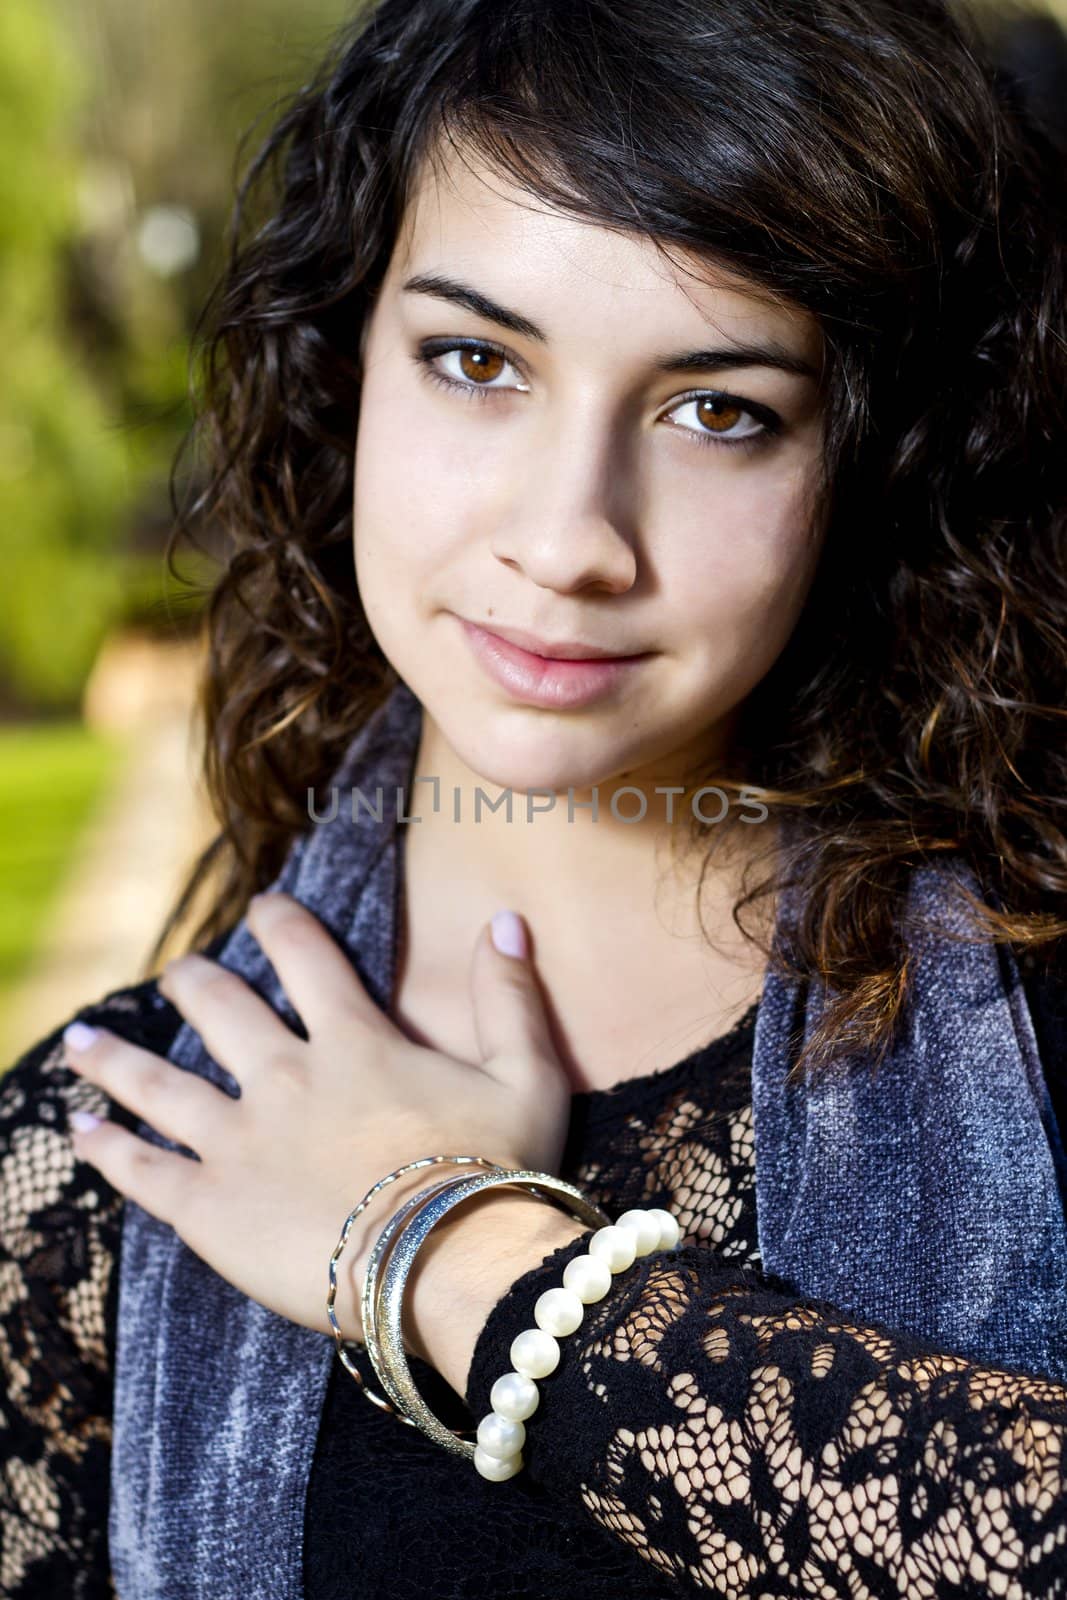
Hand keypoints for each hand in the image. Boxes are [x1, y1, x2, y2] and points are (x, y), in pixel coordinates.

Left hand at [62, 892, 572, 1342]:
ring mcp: (238, 1141)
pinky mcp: (209, 1206)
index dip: (281, 923)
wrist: (447, 1265)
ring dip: (116, 1059)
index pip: (306, 957)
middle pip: (219, 1009)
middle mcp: (285, 1078)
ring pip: (159, 1085)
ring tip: (81, 1041)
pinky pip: (142, 1169)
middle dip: (194, 982)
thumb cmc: (496, 1174)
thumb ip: (510, 995)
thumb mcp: (526, 1076)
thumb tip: (506, 920)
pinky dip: (106, 1147)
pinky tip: (78, 1132)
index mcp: (353, 1043)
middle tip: (180, 973)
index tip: (263, 905)